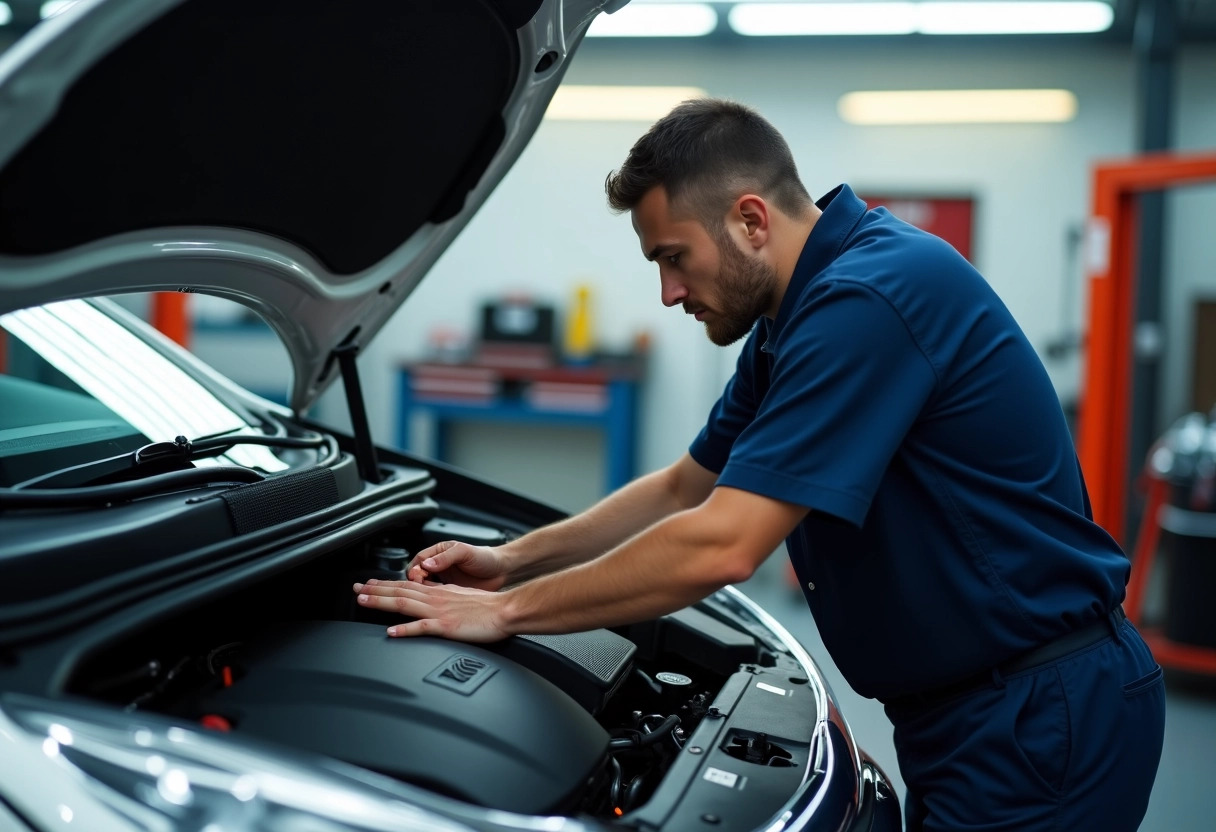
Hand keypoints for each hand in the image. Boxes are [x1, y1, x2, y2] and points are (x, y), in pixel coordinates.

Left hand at [353, 579, 508, 641]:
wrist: (506, 610)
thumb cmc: (488, 606)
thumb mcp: (460, 595)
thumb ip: (442, 595)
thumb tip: (428, 595)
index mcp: (439, 592)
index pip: (406, 585)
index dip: (385, 584)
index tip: (369, 585)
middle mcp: (435, 599)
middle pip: (399, 591)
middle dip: (375, 590)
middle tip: (355, 590)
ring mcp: (439, 612)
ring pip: (404, 604)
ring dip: (381, 602)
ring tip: (363, 602)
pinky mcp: (446, 627)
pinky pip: (421, 628)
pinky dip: (404, 629)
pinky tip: (391, 632)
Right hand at [406, 540, 508, 590]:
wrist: (501, 571)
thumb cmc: (485, 557)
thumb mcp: (465, 552)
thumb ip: (446, 557)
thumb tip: (426, 564)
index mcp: (439, 552)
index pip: (419, 560)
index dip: (415, 569)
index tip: (416, 576)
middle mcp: (439, 565)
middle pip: (418, 574)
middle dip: (415, 581)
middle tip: (418, 587)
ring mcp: (444, 579)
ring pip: (423, 586)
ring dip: (420, 591)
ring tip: (423, 597)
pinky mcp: (449, 592)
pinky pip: (434, 596)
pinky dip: (430, 599)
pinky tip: (433, 603)